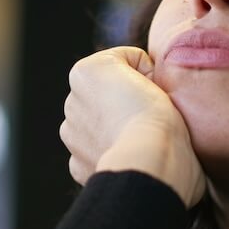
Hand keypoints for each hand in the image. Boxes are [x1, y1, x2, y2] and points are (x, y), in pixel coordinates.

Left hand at [60, 47, 204, 206]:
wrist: (149, 164)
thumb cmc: (155, 117)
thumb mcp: (152, 67)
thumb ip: (141, 66)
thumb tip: (145, 85)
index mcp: (85, 73)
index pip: (126, 62)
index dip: (149, 75)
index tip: (157, 90)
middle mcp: (71, 102)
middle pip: (109, 95)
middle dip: (127, 102)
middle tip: (150, 116)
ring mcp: (72, 137)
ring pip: (101, 125)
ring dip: (117, 128)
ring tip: (142, 137)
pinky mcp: (78, 166)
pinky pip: (98, 151)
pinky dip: (112, 153)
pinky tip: (130, 155)